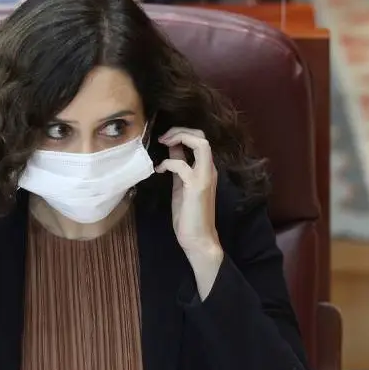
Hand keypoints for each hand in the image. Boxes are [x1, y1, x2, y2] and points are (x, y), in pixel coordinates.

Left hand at [155, 128, 221, 258]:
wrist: (198, 239)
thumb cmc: (189, 215)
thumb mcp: (181, 185)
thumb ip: (179, 167)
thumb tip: (172, 149)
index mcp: (205, 169)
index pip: (199, 140)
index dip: (181, 133)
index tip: (164, 139)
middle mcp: (209, 169)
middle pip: (202, 136)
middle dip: (180, 131)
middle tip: (163, 137)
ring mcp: (204, 177)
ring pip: (201, 144)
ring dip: (179, 138)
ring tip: (164, 142)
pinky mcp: (196, 187)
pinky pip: (182, 165)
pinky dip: (168, 163)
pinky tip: (159, 170)